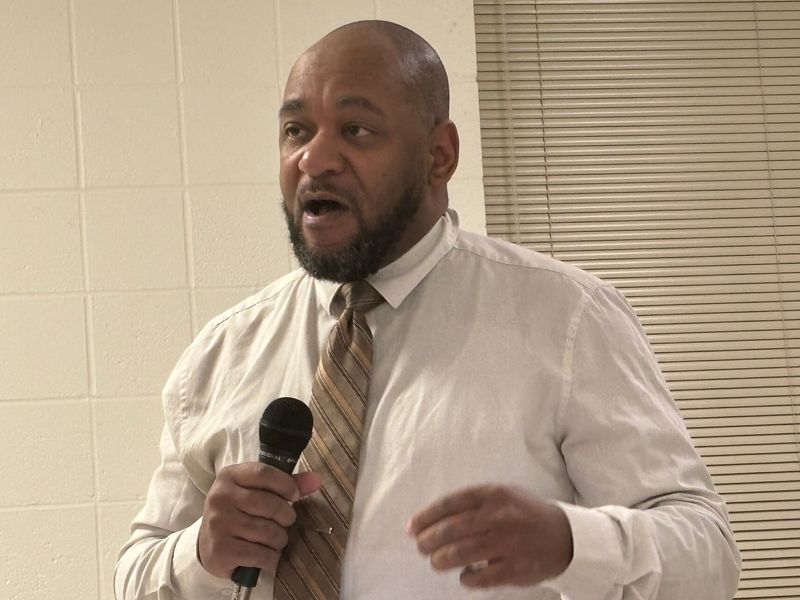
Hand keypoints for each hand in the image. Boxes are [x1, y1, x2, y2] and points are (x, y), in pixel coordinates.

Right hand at [197, 462, 320, 577]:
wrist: (208, 544)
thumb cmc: (239, 512)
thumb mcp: (257, 491)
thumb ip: (286, 483)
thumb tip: (316, 479)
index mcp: (229, 476)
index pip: (263, 473)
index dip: (286, 484)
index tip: (295, 495)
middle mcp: (219, 497)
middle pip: (268, 504)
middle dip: (286, 516)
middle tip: (287, 521)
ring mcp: (218, 524)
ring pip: (266, 531)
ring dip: (280, 539)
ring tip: (277, 539)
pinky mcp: (220, 550)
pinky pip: (259, 554)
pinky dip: (271, 557)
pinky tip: (267, 554)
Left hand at [406, 484, 572, 588]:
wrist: (564, 535)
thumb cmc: (523, 514)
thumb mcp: (501, 496)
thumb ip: (471, 503)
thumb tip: (431, 520)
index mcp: (494, 494)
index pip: (450, 504)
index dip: (426, 517)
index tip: (411, 528)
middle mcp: (500, 516)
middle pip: (451, 530)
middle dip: (428, 541)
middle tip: (421, 547)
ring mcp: (508, 543)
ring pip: (461, 554)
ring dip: (441, 560)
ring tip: (436, 562)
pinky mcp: (516, 568)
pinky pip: (481, 577)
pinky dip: (467, 578)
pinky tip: (464, 576)